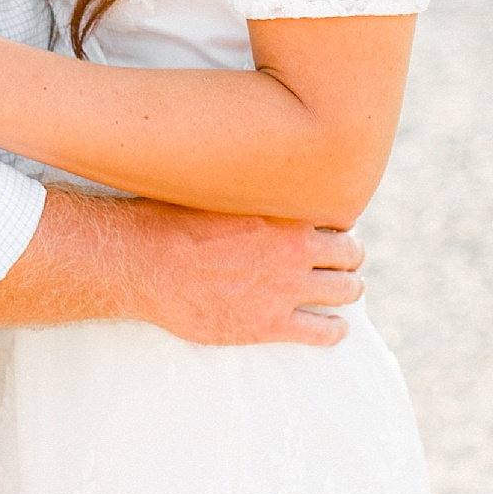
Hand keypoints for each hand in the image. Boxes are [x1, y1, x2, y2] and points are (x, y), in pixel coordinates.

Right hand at [0, 188, 367, 349]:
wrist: (141, 262)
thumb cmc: (171, 218)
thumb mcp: (217, 187)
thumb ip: (249, 184)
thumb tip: (258, 162)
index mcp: (283, 208)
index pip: (338, 215)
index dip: (335, 223)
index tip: (328, 228)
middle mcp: (294, 247)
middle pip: (351, 253)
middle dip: (347, 256)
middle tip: (340, 261)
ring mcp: (285, 288)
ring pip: (347, 291)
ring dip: (346, 290)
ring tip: (340, 290)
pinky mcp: (271, 325)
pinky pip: (326, 331)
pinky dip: (335, 329)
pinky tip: (332, 327)